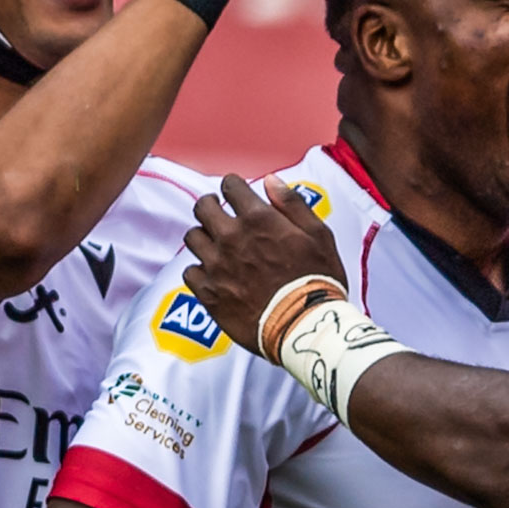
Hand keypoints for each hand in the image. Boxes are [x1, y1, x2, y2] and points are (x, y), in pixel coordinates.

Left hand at [185, 175, 348, 351]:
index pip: (230, 186)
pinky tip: (214, 275)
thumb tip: (270, 180)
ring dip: (204, 237)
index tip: (237, 194)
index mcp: (259, 219)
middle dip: (211, 206)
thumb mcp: (318, 235)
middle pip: (202, 207)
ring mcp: (216, 266)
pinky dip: (199, 270)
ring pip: (192, 237)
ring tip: (217, 246)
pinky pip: (189, 272)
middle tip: (220, 215)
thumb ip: (292, 204)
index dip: (234, 187)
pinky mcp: (209, 293)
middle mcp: (231, 238)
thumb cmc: (317, 281)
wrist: (305, 327)